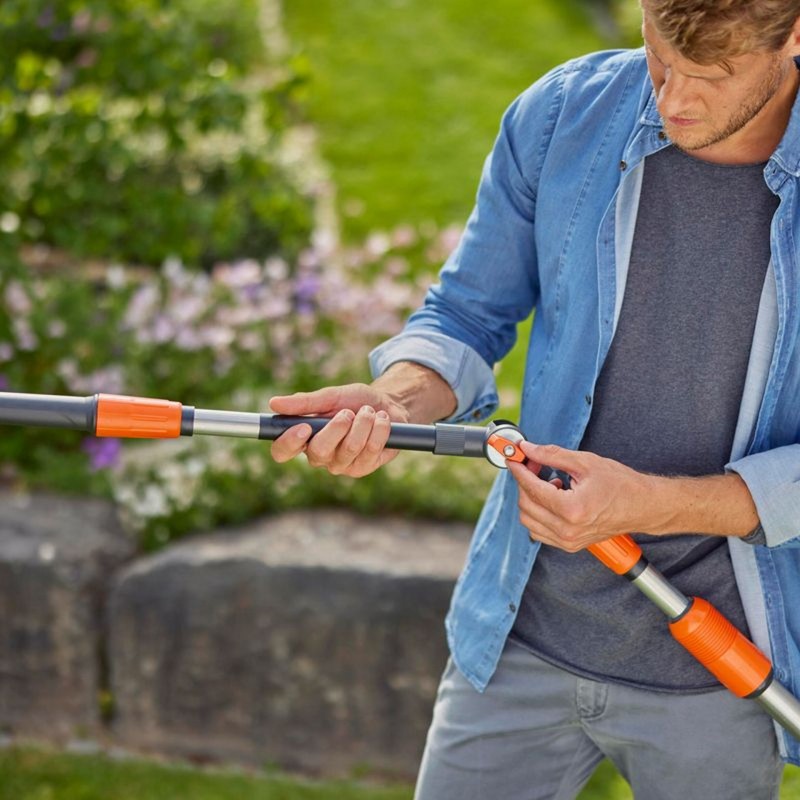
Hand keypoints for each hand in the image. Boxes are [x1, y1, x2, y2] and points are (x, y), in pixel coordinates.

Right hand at [268, 383, 409, 476]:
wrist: (388, 406)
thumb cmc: (355, 401)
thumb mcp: (331, 396)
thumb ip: (304, 403)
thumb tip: (274, 403)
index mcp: (304, 438)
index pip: (282, 451)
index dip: (289, 443)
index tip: (305, 426)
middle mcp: (319, 456)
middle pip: (319, 451)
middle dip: (338, 426)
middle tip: (348, 412)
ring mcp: (341, 465)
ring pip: (349, 448)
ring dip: (363, 422)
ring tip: (369, 412)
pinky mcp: (363, 468)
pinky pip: (370, 449)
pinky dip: (379, 428)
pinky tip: (381, 422)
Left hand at [507, 441, 655, 551]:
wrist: (643, 507)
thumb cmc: (621, 484)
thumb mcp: (585, 463)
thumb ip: (552, 456)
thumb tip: (528, 449)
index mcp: (572, 509)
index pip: (532, 488)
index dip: (519, 470)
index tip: (514, 458)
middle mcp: (567, 530)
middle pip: (526, 505)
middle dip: (525, 482)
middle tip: (534, 464)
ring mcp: (568, 541)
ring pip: (529, 520)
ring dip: (531, 498)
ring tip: (548, 482)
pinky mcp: (570, 545)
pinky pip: (539, 531)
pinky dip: (538, 513)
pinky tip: (553, 497)